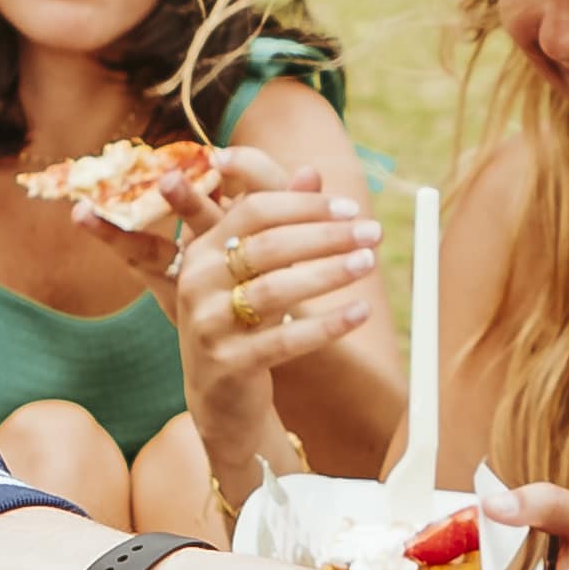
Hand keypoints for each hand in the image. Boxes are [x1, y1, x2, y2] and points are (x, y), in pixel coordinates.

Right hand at [160, 150, 382, 397]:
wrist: (220, 397)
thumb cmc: (242, 321)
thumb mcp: (255, 270)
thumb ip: (280, 221)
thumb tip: (311, 172)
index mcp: (202, 248)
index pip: (255, 210)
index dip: (306, 206)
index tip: (351, 209)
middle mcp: (196, 281)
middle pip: (267, 246)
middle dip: (325, 236)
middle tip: (372, 231)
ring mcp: (208, 323)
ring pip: (275, 290)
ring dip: (328, 273)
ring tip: (370, 262)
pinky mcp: (228, 363)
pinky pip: (284, 339)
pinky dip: (326, 324)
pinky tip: (361, 312)